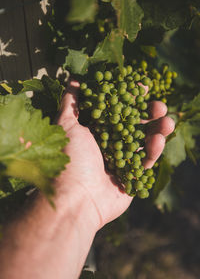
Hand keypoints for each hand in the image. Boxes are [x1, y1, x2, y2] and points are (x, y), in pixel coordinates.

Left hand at [56, 81, 174, 229]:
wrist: (75, 198)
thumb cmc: (70, 159)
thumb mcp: (67, 125)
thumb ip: (71, 102)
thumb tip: (73, 80)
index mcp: (95, 131)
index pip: (116, 110)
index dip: (129, 98)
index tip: (142, 87)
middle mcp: (109, 145)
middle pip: (133, 124)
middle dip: (148, 114)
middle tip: (160, 106)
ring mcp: (121, 161)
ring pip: (143, 142)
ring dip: (157, 130)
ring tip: (168, 121)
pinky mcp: (131, 177)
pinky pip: (145, 162)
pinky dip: (153, 151)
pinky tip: (160, 140)